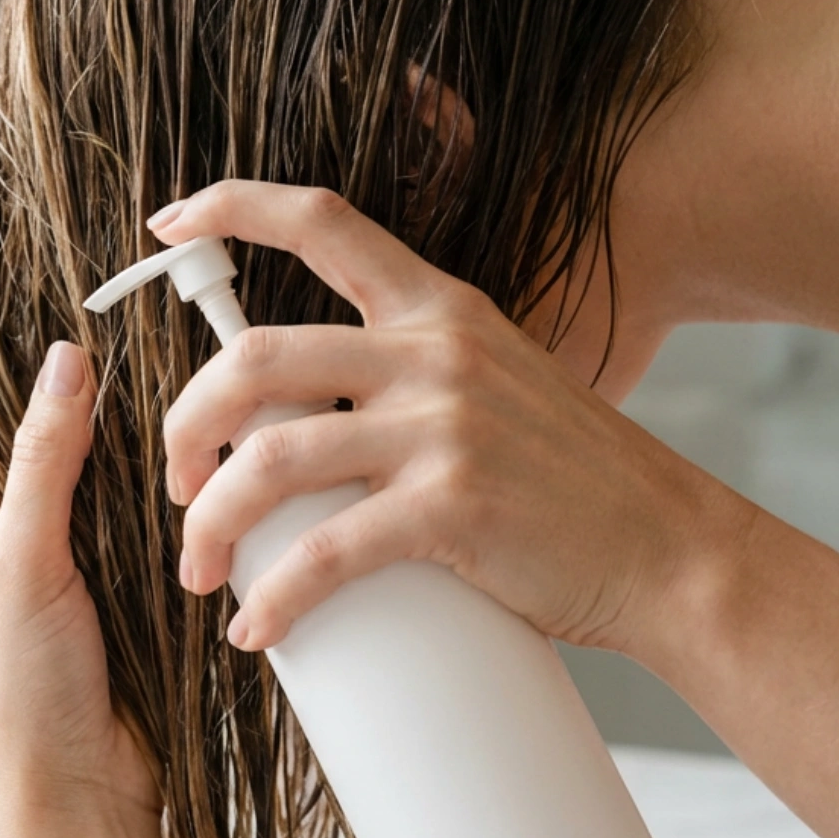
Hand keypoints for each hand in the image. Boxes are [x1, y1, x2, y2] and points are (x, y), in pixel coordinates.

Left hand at [0, 342, 161, 837]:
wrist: (77, 804)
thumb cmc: (20, 700)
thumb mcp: (22, 568)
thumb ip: (45, 465)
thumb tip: (63, 363)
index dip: (27, 372)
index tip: (82, 316)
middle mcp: (4, 540)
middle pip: (52, 444)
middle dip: (97, 410)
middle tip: (153, 354)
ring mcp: (64, 566)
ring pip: (105, 483)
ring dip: (140, 459)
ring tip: (186, 406)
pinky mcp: (119, 594)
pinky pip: (143, 528)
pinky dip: (167, 505)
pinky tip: (200, 473)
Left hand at [152, 180, 747, 657]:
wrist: (671, 552)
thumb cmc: (571, 486)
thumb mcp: (492, 389)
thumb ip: (406, 383)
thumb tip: (297, 423)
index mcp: (439, 308)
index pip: (322, 222)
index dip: (233, 207)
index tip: (168, 221)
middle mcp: (435, 351)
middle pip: (254, 358)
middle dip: (186, 423)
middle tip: (179, 485)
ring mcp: (445, 427)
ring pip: (273, 459)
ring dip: (212, 521)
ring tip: (199, 570)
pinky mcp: (455, 506)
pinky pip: (326, 552)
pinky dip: (277, 598)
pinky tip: (258, 630)